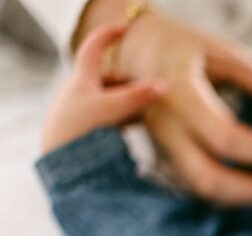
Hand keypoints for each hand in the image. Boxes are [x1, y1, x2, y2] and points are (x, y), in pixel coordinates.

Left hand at [41, 24, 166, 153]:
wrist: (62, 165)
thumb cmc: (79, 132)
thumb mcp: (111, 110)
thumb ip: (137, 97)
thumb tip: (164, 86)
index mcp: (81, 80)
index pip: (94, 49)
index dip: (108, 36)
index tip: (124, 29)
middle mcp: (80, 93)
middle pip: (109, 79)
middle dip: (131, 82)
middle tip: (153, 90)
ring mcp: (83, 112)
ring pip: (112, 99)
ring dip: (132, 103)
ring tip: (151, 112)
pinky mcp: (87, 131)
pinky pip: (111, 118)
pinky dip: (127, 118)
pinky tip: (139, 127)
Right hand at [75, 0, 251, 204]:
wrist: (130, 51)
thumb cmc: (183, 48)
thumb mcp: (220, 50)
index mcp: (180, 92)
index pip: (224, 137)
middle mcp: (166, 125)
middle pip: (206, 177)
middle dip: (247, 189)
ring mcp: (160, 144)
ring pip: (198, 188)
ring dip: (236, 196)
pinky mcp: (163, 154)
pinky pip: (194, 184)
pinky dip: (223, 191)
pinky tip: (246, 184)